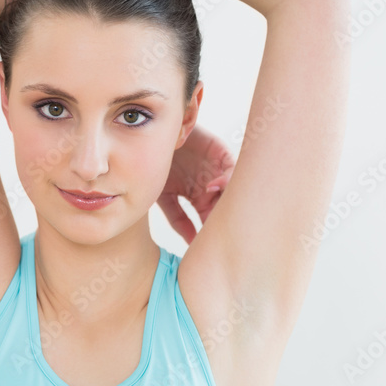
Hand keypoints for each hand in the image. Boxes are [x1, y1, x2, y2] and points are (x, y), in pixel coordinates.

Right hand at [156, 125, 235, 244]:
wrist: (152, 138)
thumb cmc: (155, 167)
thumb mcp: (165, 198)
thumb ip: (178, 220)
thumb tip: (192, 245)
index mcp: (200, 199)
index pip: (212, 220)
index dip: (212, 232)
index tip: (209, 246)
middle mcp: (212, 186)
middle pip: (227, 206)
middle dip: (226, 219)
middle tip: (221, 233)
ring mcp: (218, 170)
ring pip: (233, 190)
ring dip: (230, 201)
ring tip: (220, 213)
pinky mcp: (221, 153)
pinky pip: (232, 168)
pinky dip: (226, 179)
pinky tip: (211, 187)